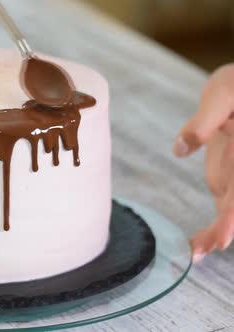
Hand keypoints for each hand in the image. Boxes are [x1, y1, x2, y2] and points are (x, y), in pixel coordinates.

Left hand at [173, 64, 233, 262]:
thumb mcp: (224, 92)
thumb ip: (204, 120)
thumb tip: (181, 149)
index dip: (233, 213)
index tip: (223, 236)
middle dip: (226, 228)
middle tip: (203, 249)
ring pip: (232, 211)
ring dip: (217, 234)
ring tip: (195, 252)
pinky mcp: (229, 179)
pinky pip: (224, 208)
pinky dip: (213, 227)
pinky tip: (195, 244)